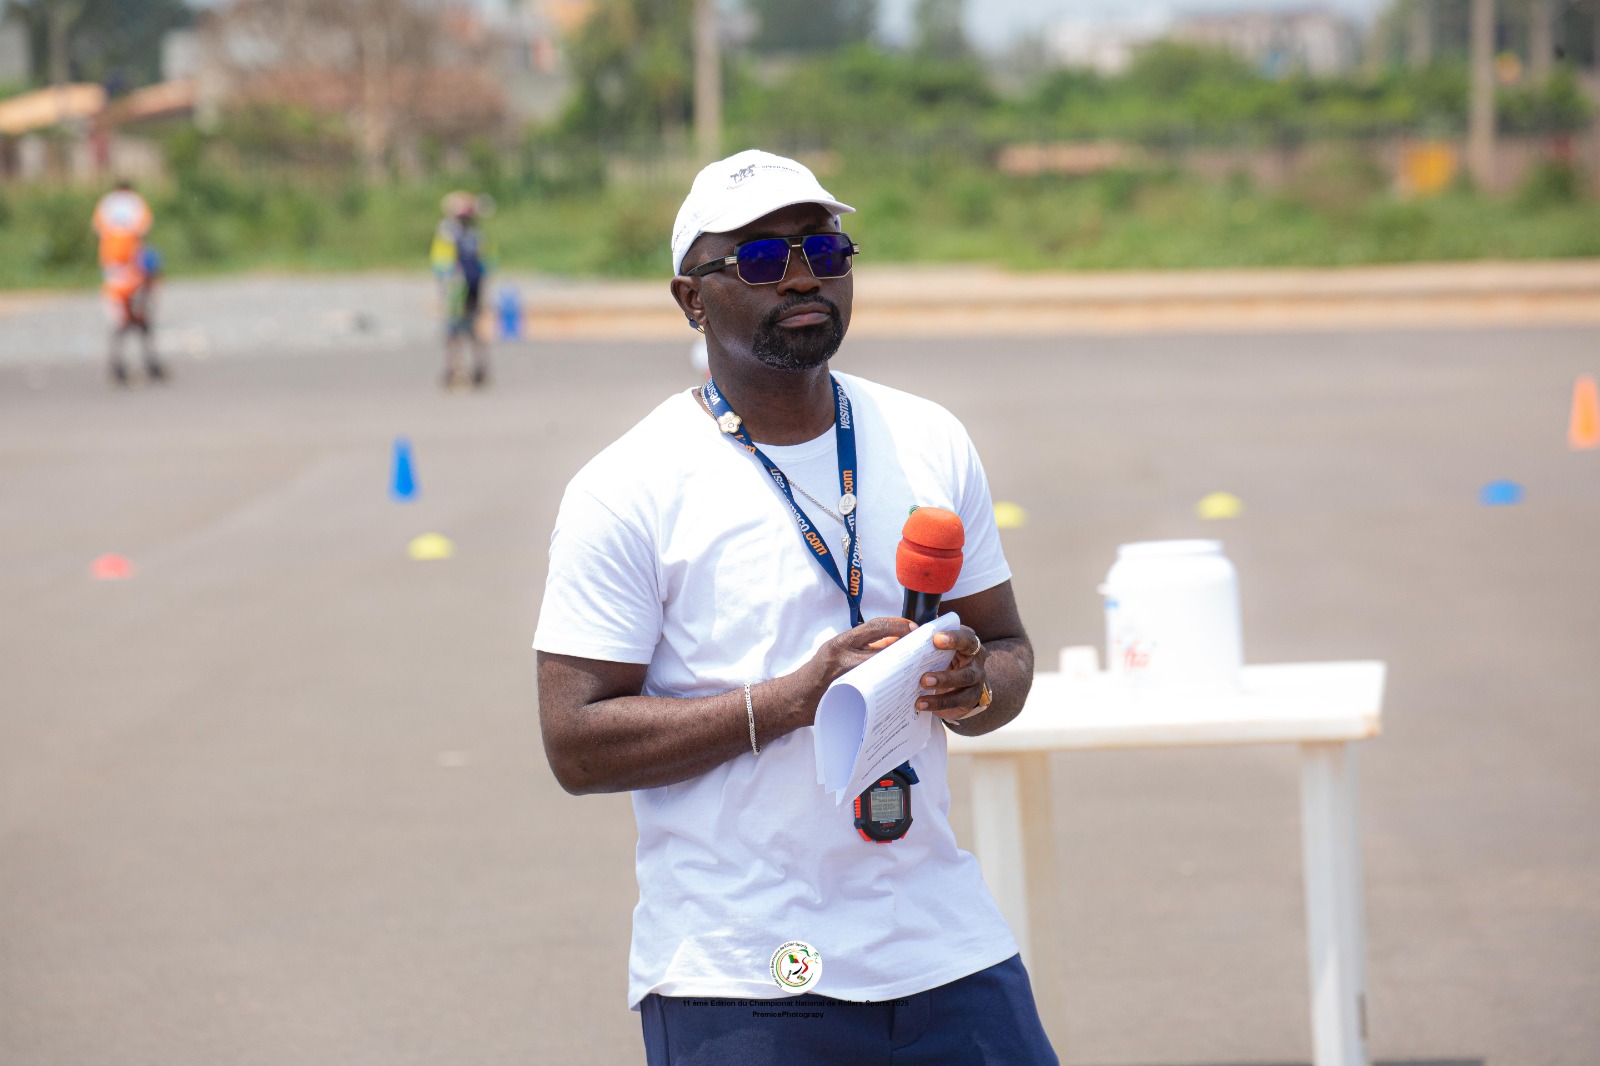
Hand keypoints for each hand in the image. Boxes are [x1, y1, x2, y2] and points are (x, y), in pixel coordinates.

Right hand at [799, 616, 916, 704]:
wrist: (796, 698)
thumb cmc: (818, 673)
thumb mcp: (836, 651)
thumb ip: (862, 646)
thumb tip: (893, 641)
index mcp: (841, 643)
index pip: (875, 627)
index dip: (898, 625)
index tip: (913, 628)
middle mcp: (844, 659)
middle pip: (885, 651)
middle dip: (906, 650)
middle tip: (923, 651)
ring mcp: (849, 680)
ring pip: (884, 672)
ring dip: (902, 670)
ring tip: (917, 670)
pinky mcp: (852, 698)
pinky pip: (877, 692)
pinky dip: (891, 688)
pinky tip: (903, 689)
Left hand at [916, 626, 988, 721]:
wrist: (957, 680)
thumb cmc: (944, 657)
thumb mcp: (937, 647)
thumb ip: (925, 640)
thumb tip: (907, 633)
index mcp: (969, 644)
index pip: (967, 639)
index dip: (954, 639)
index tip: (936, 639)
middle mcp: (977, 663)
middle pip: (968, 672)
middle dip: (945, 677)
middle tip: (923, 679)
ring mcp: (976, 683)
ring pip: (963, 690)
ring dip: (941, 695)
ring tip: (920, 698)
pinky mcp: (970, 699)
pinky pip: (956, 703)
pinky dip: (938, 704)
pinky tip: (922, 705)